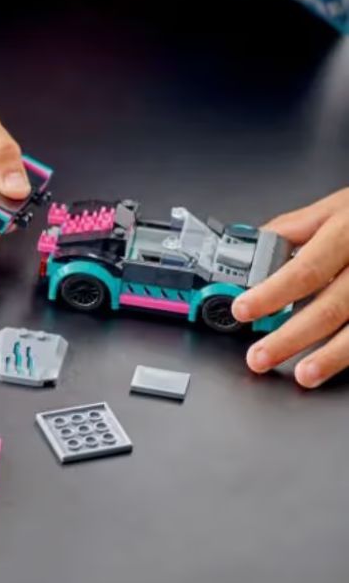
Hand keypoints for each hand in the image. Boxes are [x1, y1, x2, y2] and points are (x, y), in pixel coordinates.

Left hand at [232, 188, 348, 386]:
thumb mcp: (336, 207)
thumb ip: (292, 229)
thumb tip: (248, 250)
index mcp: (346, 231)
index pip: (305, 269)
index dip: (272, 293)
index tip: (243, 309)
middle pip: (330, 307)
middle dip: (290, 337)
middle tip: (259, 356)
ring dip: (330, 357)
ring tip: (304, 374)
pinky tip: (335, 364)